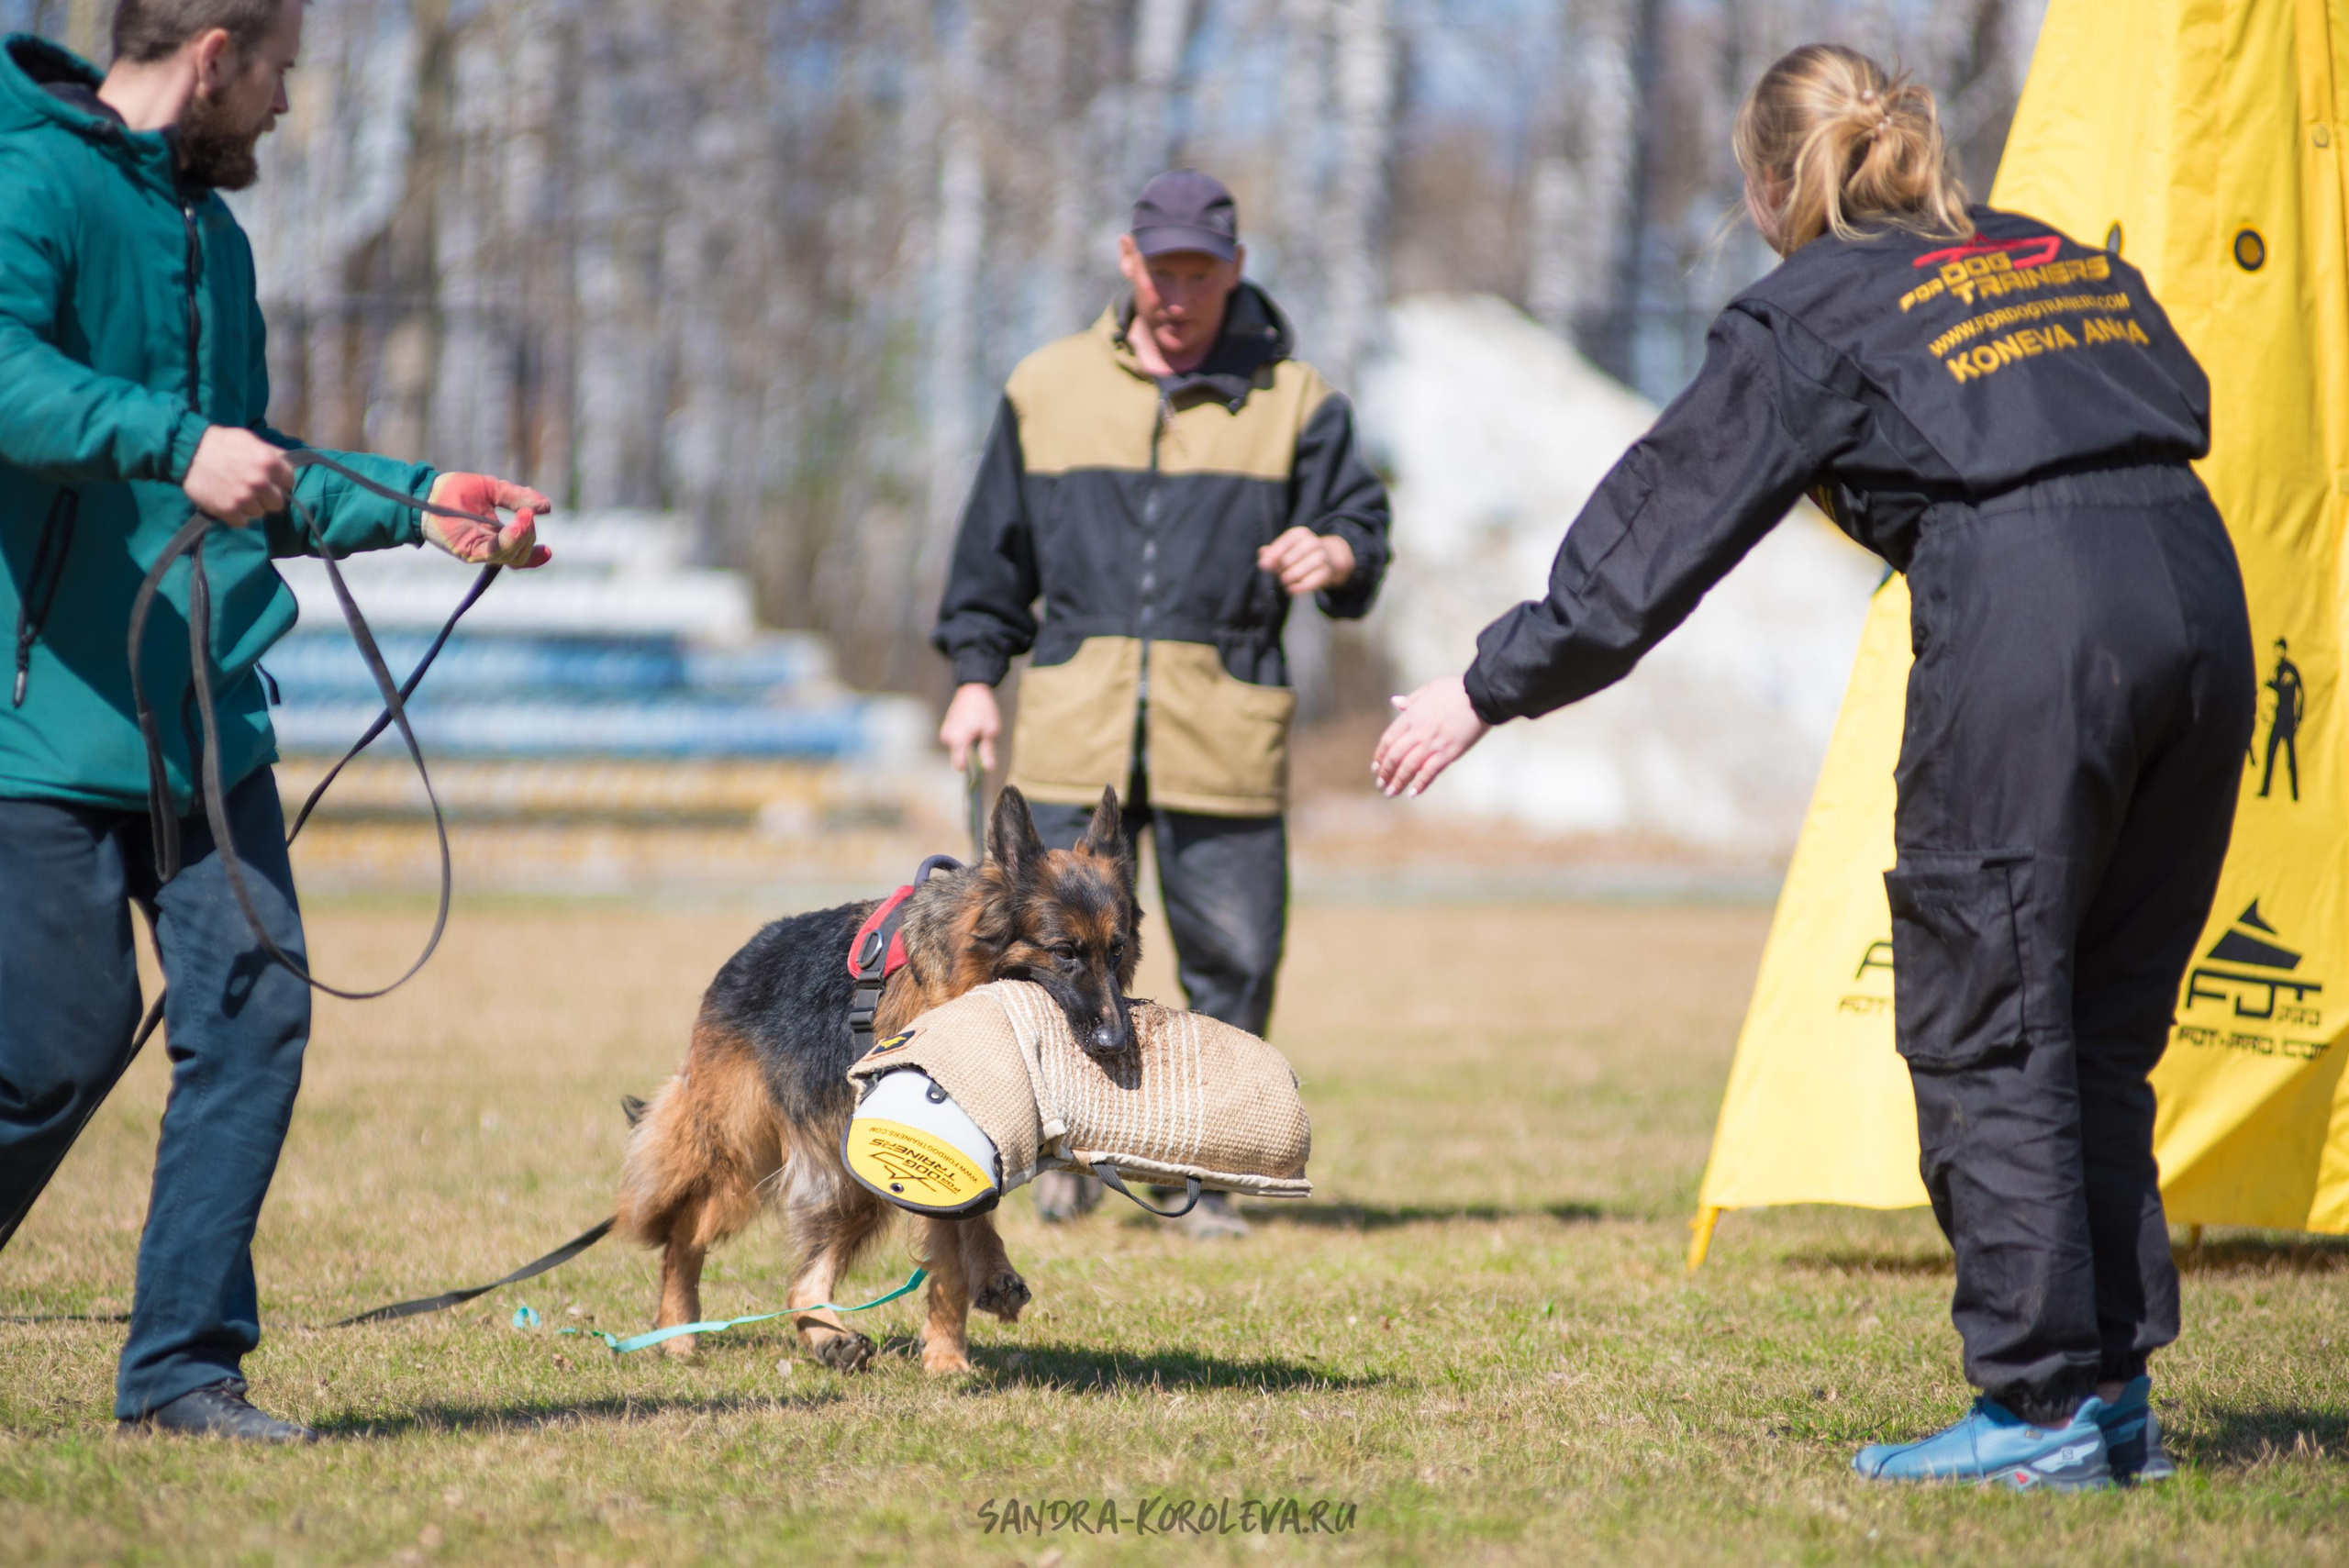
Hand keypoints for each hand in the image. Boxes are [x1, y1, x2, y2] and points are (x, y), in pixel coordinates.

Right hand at [182, 426, 294, 524]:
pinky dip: (236, 516)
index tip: (272, 481)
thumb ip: (271, 454)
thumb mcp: (250, 440)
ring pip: (259, 513)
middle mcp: (260, 482)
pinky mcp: (228, 510)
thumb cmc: (221, 442)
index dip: (280, 482)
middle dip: (268, 498)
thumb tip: (288, 464)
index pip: (289, 481)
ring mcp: (244, 498)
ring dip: (250, 507)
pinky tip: (228, 503)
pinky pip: (242, 522)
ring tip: (237, 495)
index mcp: (269, 462)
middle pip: (278, 503)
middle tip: (255, 492)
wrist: (188, 451)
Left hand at [421, 472, 553, 567]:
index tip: (547, 550)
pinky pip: (494, 551)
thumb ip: (517, 498)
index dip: (535, 556)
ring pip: (510, 555)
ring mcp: (478, 552)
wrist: (427, 491)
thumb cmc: (455, 491)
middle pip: (519, 555)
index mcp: (496, 537)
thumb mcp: (493, 489)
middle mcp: (488, 549)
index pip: (520, 553)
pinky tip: (516, 525)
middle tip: (529, 513)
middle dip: (529, 536)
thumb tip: (546, 508)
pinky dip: (508, 540)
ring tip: (525, 516)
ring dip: (522, 536)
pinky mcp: (468, 551)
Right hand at [939, 682, 1001, 770]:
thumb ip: (988, 750)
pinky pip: (955, 741)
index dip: (970, 769)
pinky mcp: (945, 728)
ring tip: (976, 731)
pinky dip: (962, 738)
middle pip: (959, 758)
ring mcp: (945, 733)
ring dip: (967, 745)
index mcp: (959, 740)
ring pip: (957, 749)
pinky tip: (970, 727)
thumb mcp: (991, 730)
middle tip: (982, 740)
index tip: (980, 765)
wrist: (972, 690)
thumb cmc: (984, 710)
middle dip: (970, 755)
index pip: (959, 766)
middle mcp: (948, 738)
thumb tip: (988, 768)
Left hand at [1256, 526, 1353, 596]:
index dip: (1270, 558)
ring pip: (1295, 573)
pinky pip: (1307, 584)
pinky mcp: (1326, 573)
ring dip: (1286, 581)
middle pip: (1286, 561)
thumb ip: (1271, 553)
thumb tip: (1263, 563)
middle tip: (1279, 574)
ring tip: (1285, 582)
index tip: (1263, 566)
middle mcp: (1312, 542)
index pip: (1281, 545)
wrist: (1329, 558)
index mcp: (1299, 533)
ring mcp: (1321, 557)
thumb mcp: (1286, 548)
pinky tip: (1291, 589)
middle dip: (1279, 571)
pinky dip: (1296, 589)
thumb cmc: (1300, 553)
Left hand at [1372, 675, 1490, 797]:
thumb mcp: (1428, 688)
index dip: (1380, 756)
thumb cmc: (1456, 689)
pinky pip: (1430, 772)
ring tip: (1391, 793)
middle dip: (1385, 773)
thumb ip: (1411, 700)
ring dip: (1398, 782)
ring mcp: (1432, 744)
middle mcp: (1417, 732)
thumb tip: (1396, 701)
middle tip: (1381, 785)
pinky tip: (1413, 793)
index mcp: (1411, 717)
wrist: (1480, 694)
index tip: (1376, 767)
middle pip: (1395, 757)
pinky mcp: (1448, 753)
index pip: (1388, 740)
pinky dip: (1420, 784)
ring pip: (1408, 767)